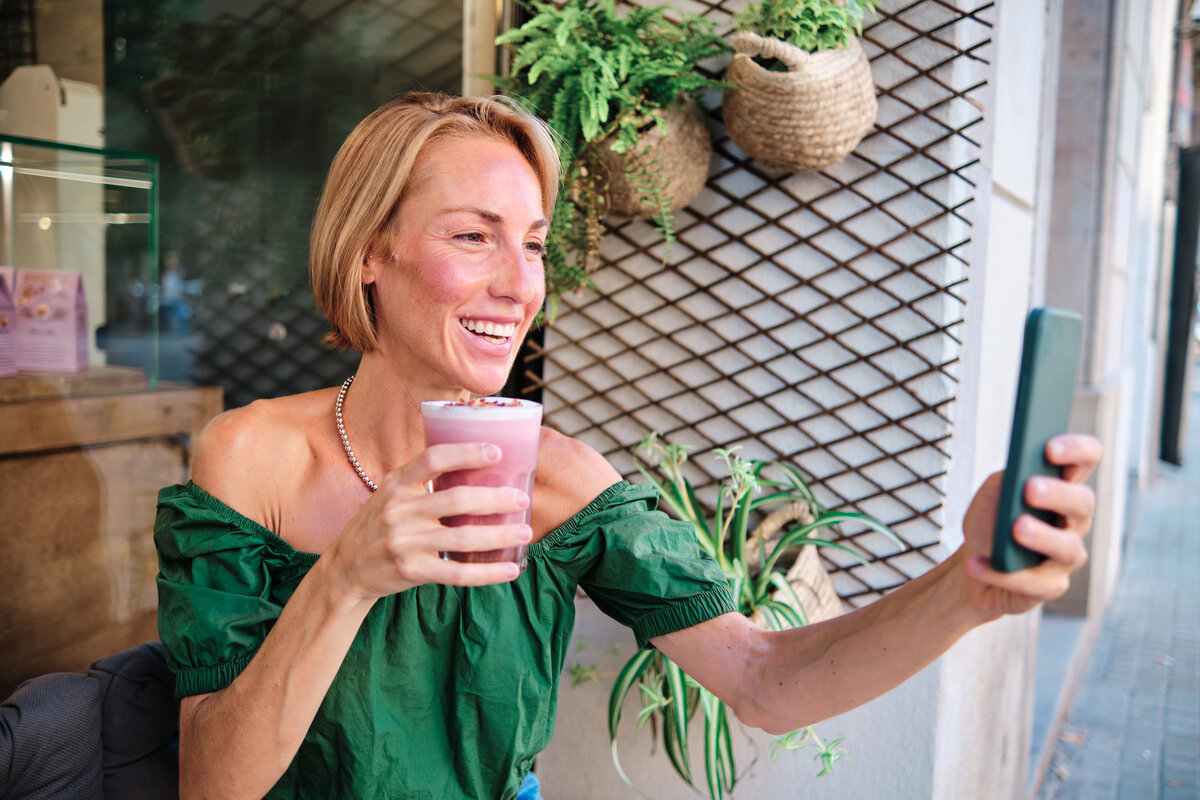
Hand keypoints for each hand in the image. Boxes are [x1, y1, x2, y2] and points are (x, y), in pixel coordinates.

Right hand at [324, 442, 532, 602]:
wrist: (344, 569)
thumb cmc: (379, 527)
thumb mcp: (390, 495)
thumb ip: (422, 483)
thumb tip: (475, 466)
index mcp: (396, 484)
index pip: (433, 458)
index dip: (466, 452)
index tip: (497, 452)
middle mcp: (398, 510)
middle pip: (457, 499)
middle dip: (497, 498)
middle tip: (523, 499)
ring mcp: (404, 542)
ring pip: (463, 536)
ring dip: (500, 534)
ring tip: (525, 531)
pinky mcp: (411, 571)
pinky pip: (458, 572)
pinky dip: (488, 572)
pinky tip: (510, 569)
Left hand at [959, 434, 1102, 617]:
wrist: (972, 566)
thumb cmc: (990, 522)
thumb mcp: (991, 494)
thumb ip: (1005, 481)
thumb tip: (1017, 477)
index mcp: (1062, 487)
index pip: (1086, 459)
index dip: (1077, 450)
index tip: (1049, 448)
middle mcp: (1073, 520)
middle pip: (1082, 503)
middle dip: (1058, 494)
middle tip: (1029, 489)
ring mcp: (1066, 556)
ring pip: (1069, 548)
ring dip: (1042, 537)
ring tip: (1016, 529)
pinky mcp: (1051, 586)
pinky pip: (1033, 583)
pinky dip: (1000, 573)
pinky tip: (976, 564)